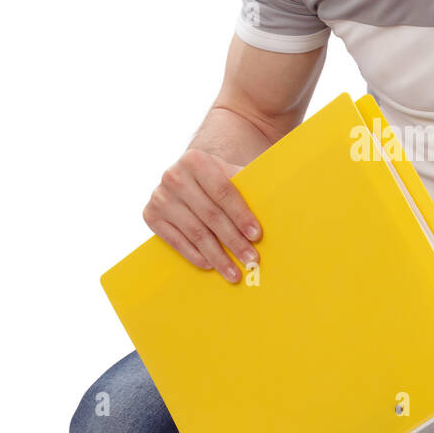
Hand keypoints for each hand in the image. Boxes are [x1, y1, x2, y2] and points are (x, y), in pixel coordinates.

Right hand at [142, 148, 261, 281]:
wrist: (191, 173)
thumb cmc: (221, 178)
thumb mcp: (233, 173)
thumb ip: (250, 185)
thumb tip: (283, 206)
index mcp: (196, 159)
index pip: (224, 191)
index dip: (241, 214)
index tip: (257, 235)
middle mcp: (173, 176)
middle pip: (210, 215)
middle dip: (233, 240)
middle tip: (251, 260)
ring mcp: (159, 196)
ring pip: (195, 232)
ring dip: (217, 255)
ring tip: (234, 273)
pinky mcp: (150, 215)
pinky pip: (175, 241)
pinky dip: (195, 255)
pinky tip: (211, 265)